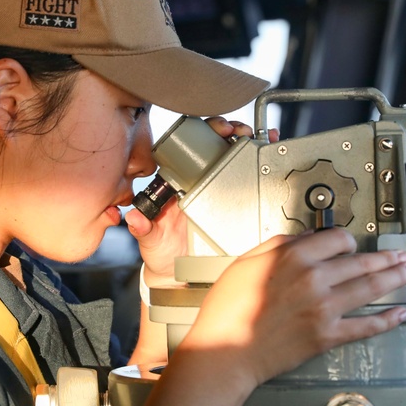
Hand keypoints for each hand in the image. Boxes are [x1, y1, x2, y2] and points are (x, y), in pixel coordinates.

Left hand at [125, 117, 278, 285]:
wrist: (181, 276)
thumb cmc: (163, 252)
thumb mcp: (151, 240)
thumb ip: (143, 228)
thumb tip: (134, 217)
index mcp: (179, 182)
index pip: (191, 148)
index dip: (204, 132)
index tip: (216, 129)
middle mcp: (200, 181)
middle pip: (218, 147)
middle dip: (232, 131)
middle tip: (241, 131)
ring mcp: (220, 190)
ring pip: (236, 158)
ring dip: (251, 142)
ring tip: (262, 136)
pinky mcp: (237, 204)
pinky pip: (250, 179)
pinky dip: (263, 161)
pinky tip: (271, 149)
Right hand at [179, 228, 405, 392]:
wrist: (225, 352)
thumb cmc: (228, 310)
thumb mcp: (245, 262)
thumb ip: (278, 245)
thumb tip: (305, 238)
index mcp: (294, 257)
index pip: (337, 239)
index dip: (348, 241)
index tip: (352, 245)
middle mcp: (314, 279)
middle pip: (362, 262)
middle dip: (387, 258)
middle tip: (402, 256)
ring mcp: (324, 309)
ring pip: (370, 289)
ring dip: (395, 278)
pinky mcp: (328, 336)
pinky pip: (366, 326)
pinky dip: (388, 320)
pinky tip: (401, 313)